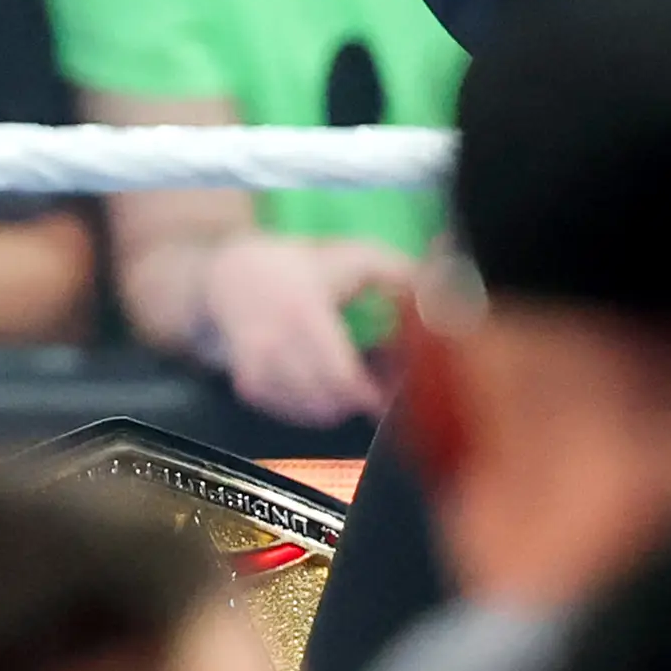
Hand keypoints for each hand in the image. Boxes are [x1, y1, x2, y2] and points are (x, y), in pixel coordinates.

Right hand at [195, 233, 406, 426]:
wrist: (232, 275)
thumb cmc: (303, 267)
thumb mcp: (353, 256)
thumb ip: (398, 272)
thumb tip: (438, 292)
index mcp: (304, 313)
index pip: (343, 377)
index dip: (374, 393)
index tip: (395, 390)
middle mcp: (276, 344)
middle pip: (332, 401)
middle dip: (363, 399)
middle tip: (382, 384)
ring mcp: (258, 367)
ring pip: (313, 412)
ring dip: (341, 406)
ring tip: (354, 382)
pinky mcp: (249, 386)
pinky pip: (292, 414)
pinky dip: (314, 408)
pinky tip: (325, 387)